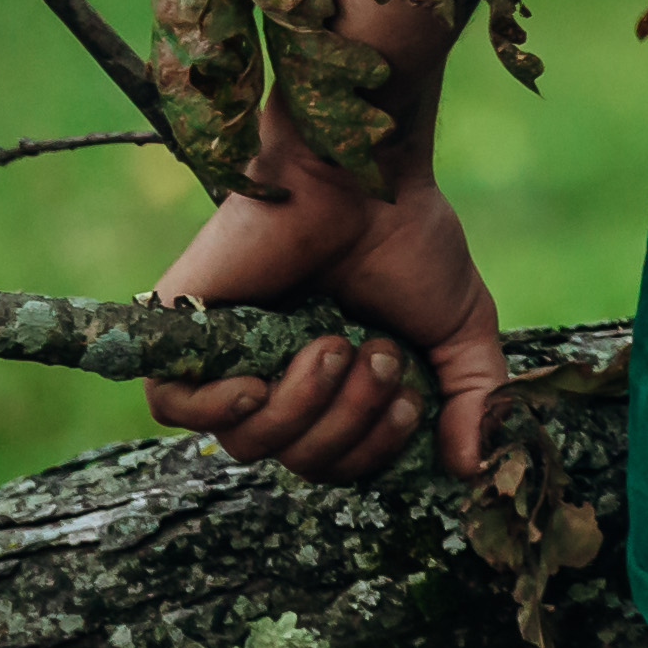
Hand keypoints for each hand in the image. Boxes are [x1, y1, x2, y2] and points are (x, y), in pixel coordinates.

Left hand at [144, 174, 508, 482]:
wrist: (361, 177)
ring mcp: (228, 360)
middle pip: (297, 462)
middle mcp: (280, 381)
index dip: (373, 451)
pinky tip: (256, 383)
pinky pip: (174, 409)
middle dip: (346, 423)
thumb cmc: (409, 238)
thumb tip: (471, 470)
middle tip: (372, 353)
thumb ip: (473, 397)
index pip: (339, 464)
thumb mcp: (459, 327)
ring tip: (329, 344)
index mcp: (337, 388)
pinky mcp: (181, 335)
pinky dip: (217, 407)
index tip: (409, 400)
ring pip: (246, 442)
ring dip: (301, 406)